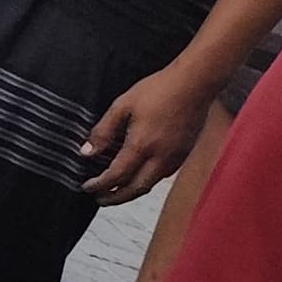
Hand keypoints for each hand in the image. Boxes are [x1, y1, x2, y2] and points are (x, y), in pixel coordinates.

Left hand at [77, 68, 214, 202]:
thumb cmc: (158, 89)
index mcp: (142, 145)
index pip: (116, 176)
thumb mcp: (122, 106)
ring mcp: (176, 157)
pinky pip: (163, 175)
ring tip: (116, 191)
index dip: (99, 185)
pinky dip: (147, 181)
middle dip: (115, 198)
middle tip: (99, 199)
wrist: (195, 83)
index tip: (86, 187)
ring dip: (132, 192)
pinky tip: (139, 176)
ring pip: (151, 184)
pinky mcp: (185, 153)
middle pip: (135, 189)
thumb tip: (87, 152)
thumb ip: (103, 131)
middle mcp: (161, 157)